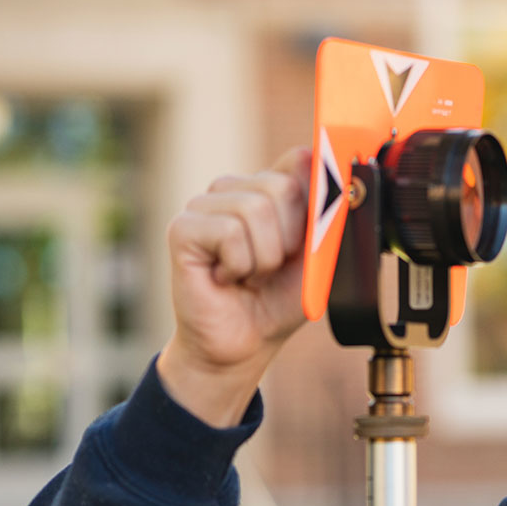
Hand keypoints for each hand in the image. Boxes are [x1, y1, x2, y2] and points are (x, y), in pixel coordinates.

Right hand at [156, 147, 311, 426]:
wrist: (245, 344)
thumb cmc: (278, 301)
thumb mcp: (317, 257)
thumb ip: (323, 213)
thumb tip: (323, 163)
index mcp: (267, 189)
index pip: (300, 161)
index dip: (314, 199)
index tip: (312, 234)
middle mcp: (235, 189)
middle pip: (282, 186)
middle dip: (288, 240)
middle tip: (270, 267)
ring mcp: (204, 204)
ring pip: (255, 208)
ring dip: (263, 258)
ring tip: (248, 275)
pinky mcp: (182, 227)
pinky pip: (229, 231)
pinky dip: (239, 264)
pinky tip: (225, 278)